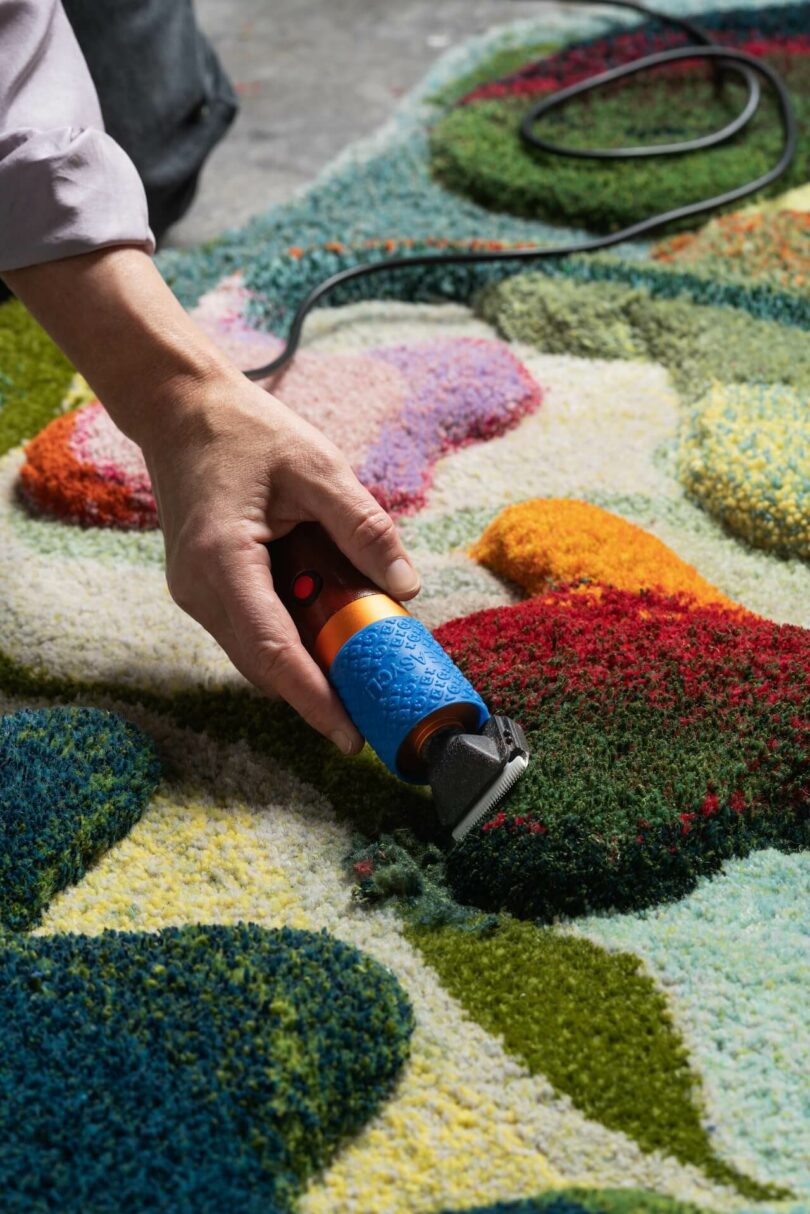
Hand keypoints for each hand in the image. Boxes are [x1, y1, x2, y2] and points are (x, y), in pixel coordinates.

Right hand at [141, 370, 420, 753]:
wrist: (180, 410)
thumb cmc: (245, 431)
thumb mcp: (317, 467)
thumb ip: (363, 527)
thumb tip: (406, 585)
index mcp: (222, 558)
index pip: (272, 650)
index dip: (313, 698)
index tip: (349, 735)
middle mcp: (197, 587)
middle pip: (263, 664)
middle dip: (316, 693)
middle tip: (372, 711)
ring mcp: (193, 591)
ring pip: (255, 652)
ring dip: (304, 664)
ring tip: (360, 670)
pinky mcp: (201, 587)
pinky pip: (249, 629)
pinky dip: (288, 639)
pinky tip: (327, 629)